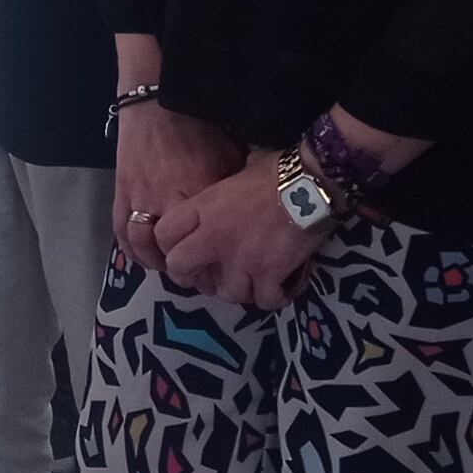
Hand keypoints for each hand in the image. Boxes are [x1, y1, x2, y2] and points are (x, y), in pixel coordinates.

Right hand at [109, 98, 239, 263]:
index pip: (207, 239)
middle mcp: (166, 201)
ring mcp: (139, 199)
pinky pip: (122, 230)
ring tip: (169, 268)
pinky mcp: (121, 194)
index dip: (215, 261)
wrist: (154, 104)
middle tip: (198, 278)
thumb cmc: (197, 127)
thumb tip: (247, 213)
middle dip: (186, 269)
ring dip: (156, 262)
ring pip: (143, 245)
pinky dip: (130, 249)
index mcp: (197, 192)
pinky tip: (142, 257)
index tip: (225, 271)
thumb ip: (232, 189)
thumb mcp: (228, 155)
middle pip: (174, 249)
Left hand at [148, 166, 327, 309]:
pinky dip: (272, 297)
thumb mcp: (235, 172)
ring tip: (252, 279)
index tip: (184, 250)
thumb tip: (223, 193)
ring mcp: (241, 259)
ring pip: (226, 292)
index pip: (162, 234)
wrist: (310, 183)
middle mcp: (214, 238)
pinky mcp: (269, 274)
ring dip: (240, 288)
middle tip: (210, 274)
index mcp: (202, 209)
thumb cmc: (274, 171)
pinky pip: (263, 300)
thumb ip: (220, 193)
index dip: (169, 245)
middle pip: (180, 269)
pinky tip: (279, 287)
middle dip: (192, 275)